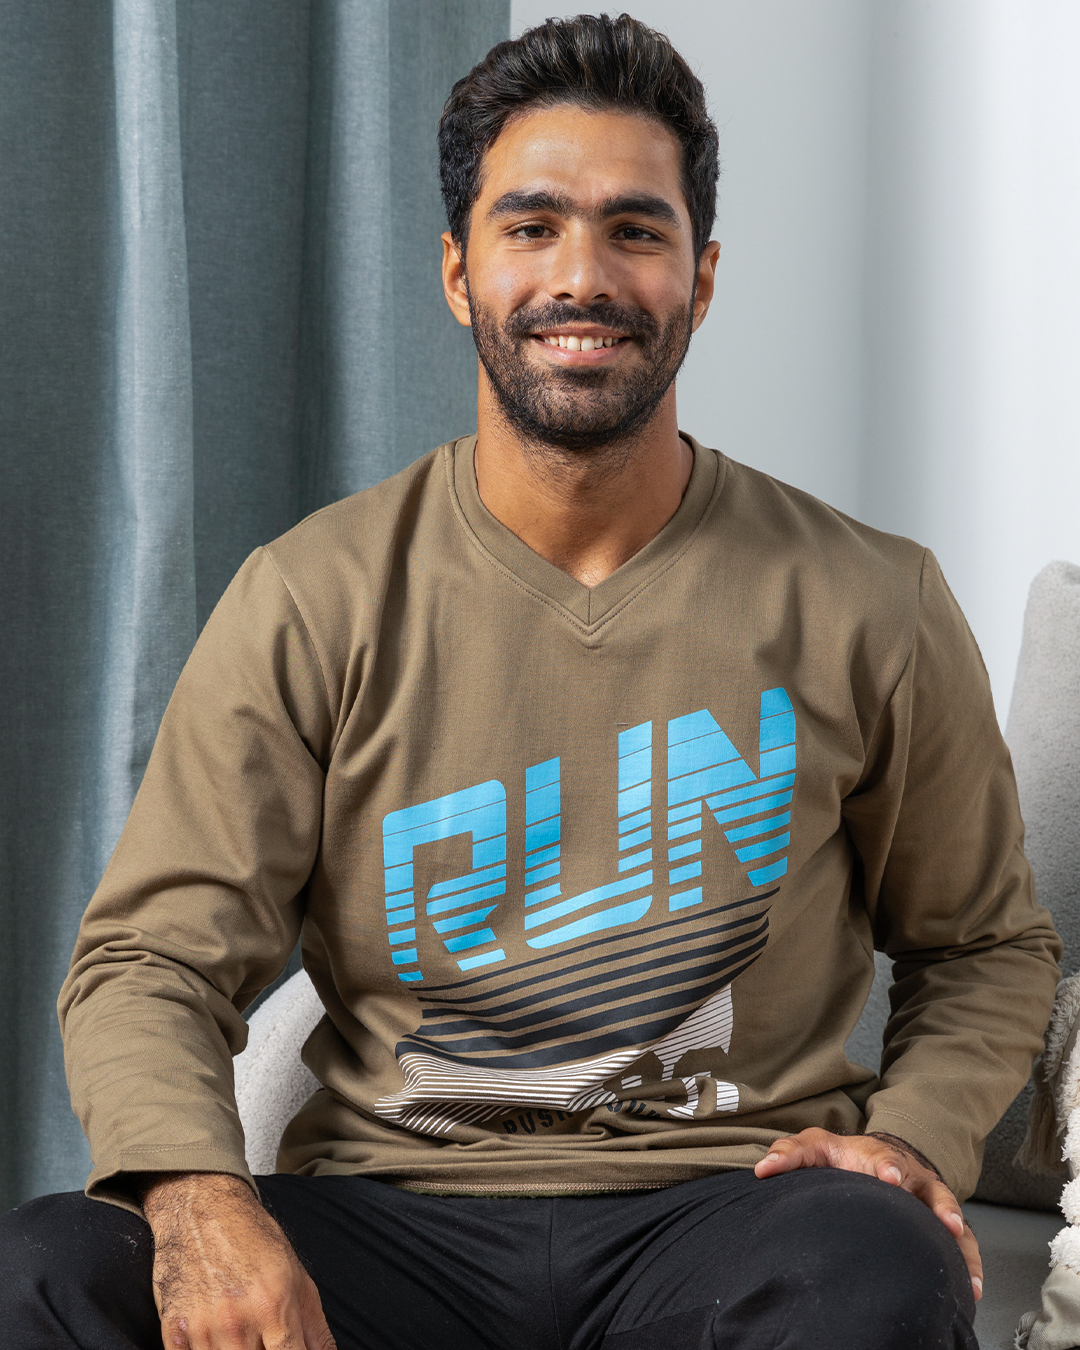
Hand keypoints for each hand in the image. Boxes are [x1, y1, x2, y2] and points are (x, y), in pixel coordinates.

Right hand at [141, 1171, 336, 1348]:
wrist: (202, 1208)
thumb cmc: (252, 1239)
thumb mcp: (296, 1275)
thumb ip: (315, 1328)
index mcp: (274, 1307)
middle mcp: (238, 1322)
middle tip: (264, 1338)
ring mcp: (202, 1330)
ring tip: (242, 1333)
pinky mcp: (174, 1332)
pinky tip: (214, 1339)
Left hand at [753, 1127, 982, 1301]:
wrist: (877, 1158)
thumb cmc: (843, 1156)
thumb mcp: (815, 1146)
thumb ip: (790, 1154)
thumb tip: (763, 1170)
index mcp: (879, 1158)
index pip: (885, 1160)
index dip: (889, 1169)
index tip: (891, 1179)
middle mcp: (912, 1177)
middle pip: (930, 1188)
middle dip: (938, 1204)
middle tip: (946, 1222)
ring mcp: (929, 1200)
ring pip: (952, 1216)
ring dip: (960, 1240)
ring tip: (965, 1266)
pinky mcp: (939, 1223)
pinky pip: (962, 1244)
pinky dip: (968, 1263)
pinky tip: (969, 1288)